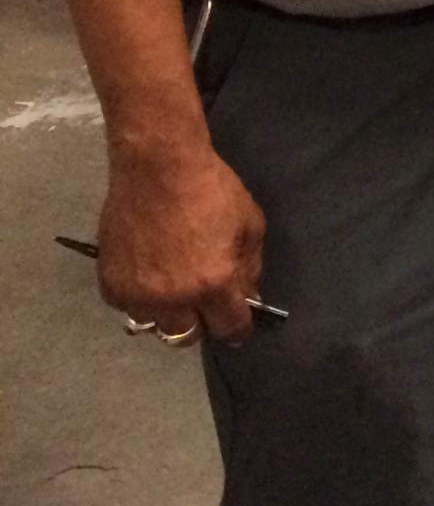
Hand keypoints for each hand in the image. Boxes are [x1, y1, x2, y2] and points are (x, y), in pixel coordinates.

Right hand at [96, 141, 265, 344]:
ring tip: (174, 289)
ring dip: (168, 315)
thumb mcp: (250, 224)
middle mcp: (173, 299)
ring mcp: (137, 295)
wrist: (158, 167)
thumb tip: (247, 296)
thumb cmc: (212, 190)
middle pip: (186, 337)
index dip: (238, 330)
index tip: (239, 327)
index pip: (229, 329)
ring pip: (154, 327)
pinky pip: (129, 308)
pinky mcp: (111, 285)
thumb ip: (250, 267)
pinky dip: (141, 300)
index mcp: (213, 284)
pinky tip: (149, 275)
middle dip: (201, 324)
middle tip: (204, 302)